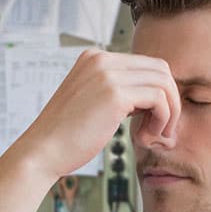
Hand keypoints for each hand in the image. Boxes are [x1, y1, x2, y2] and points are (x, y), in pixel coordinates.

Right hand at [16, 48, 180, 179]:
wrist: (41, 153)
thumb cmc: (64, 137)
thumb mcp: (90, 103)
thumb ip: (115, 93)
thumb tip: (149, 98)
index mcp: (94, 59)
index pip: (144, 65)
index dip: (157, 93)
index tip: (153, 120)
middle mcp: (101, 60)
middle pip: (159, 69)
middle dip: (169, 100)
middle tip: (162, 130)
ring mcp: (108, 75)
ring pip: (164, 83)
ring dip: (168, 112)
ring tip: (155, 136)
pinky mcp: (115, 95)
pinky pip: (159, 99)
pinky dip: (162, 119)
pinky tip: (145, 138)